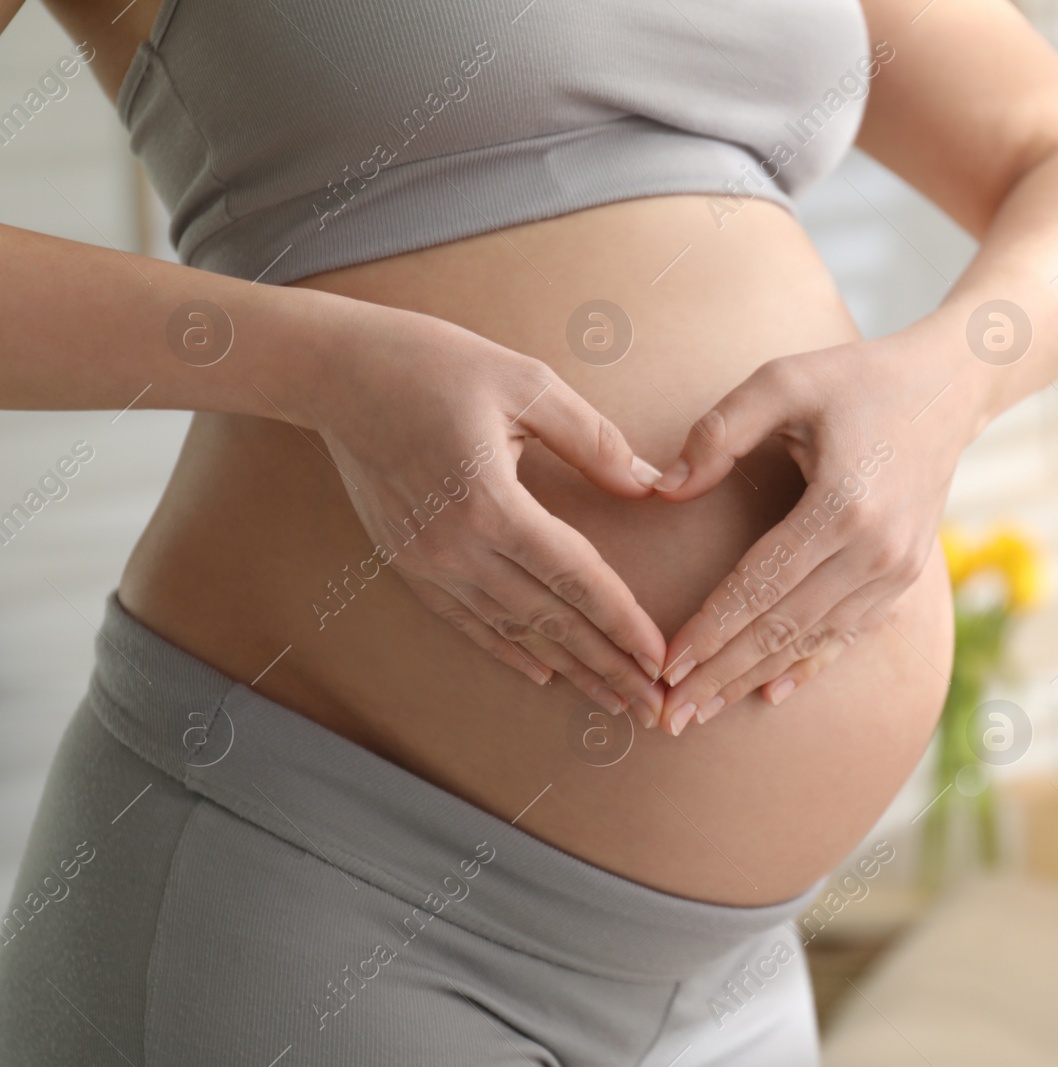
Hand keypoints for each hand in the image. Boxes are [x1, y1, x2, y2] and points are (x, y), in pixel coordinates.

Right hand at [293, 301, 667, 726]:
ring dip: (567, 667)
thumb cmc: (434, 364)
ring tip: (612, 700)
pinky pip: (465, 620)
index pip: (575, 577)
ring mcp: (426, 561)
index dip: (622, 621)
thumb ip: (592, 439)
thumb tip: (647, 483)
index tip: (660, 658)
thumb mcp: (527, 383)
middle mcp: (456, 546)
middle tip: (651, 706)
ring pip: (512, 630)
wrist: (333, 372)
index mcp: (491, 502)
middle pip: (549, 619)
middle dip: (606, 666)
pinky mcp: (406, 563)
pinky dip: (508, 649)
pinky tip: (543, 671)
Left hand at [649, 318, 981, 734]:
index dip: (710, 629)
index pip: (761, 584)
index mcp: (843, 505)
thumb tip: (663, 487)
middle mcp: (876, 551)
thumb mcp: (784, 380)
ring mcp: (896, 572)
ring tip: (701, 711)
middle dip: (721, 674)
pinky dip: (807, 666)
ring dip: (754, 678)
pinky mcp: (904, 580)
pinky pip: (847, 634)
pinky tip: (770, 694)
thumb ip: (720, 430)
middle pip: (783, 627)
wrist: (949, 391)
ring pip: (812, 640)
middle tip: (670, 714)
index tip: (666, 665)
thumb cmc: (857, 380)